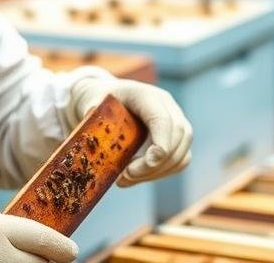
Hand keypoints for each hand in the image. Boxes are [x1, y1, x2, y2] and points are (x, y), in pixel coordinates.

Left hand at [69, 77, 192, 186]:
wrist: (109, 97)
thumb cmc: (100, 100)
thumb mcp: (91, 100)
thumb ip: (91, 107)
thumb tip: (91, 113)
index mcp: (146, 95)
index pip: (162, 119)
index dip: (160, 143)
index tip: (145, 164)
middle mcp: (167, 106)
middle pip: (177, 137)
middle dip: (155, 165)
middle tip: (125, 176)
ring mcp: (175, 121)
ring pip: (182, 153)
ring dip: (157, 173)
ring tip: (127, 178)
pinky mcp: (176, 138)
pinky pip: (180, 160)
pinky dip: (161, 173)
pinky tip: (137, 177)